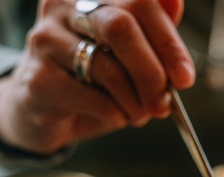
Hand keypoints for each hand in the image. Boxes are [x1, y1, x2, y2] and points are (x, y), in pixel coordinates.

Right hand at [0, 0, 195, 154]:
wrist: (38, 112)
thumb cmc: (89, 80)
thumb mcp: (125, 54)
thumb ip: (149, 28)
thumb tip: (175, 1)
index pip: (139, 2)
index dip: (168, 41)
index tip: (184, 77)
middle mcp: (62, 6)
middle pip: (121, 27)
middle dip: (152, 72)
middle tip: (164, 103)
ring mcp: (45, 40)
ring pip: (108, 68)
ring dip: (135, 101)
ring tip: (139, 114)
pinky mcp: (38, 78)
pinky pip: (93, 98)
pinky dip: (115, 115)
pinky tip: (115, 118)